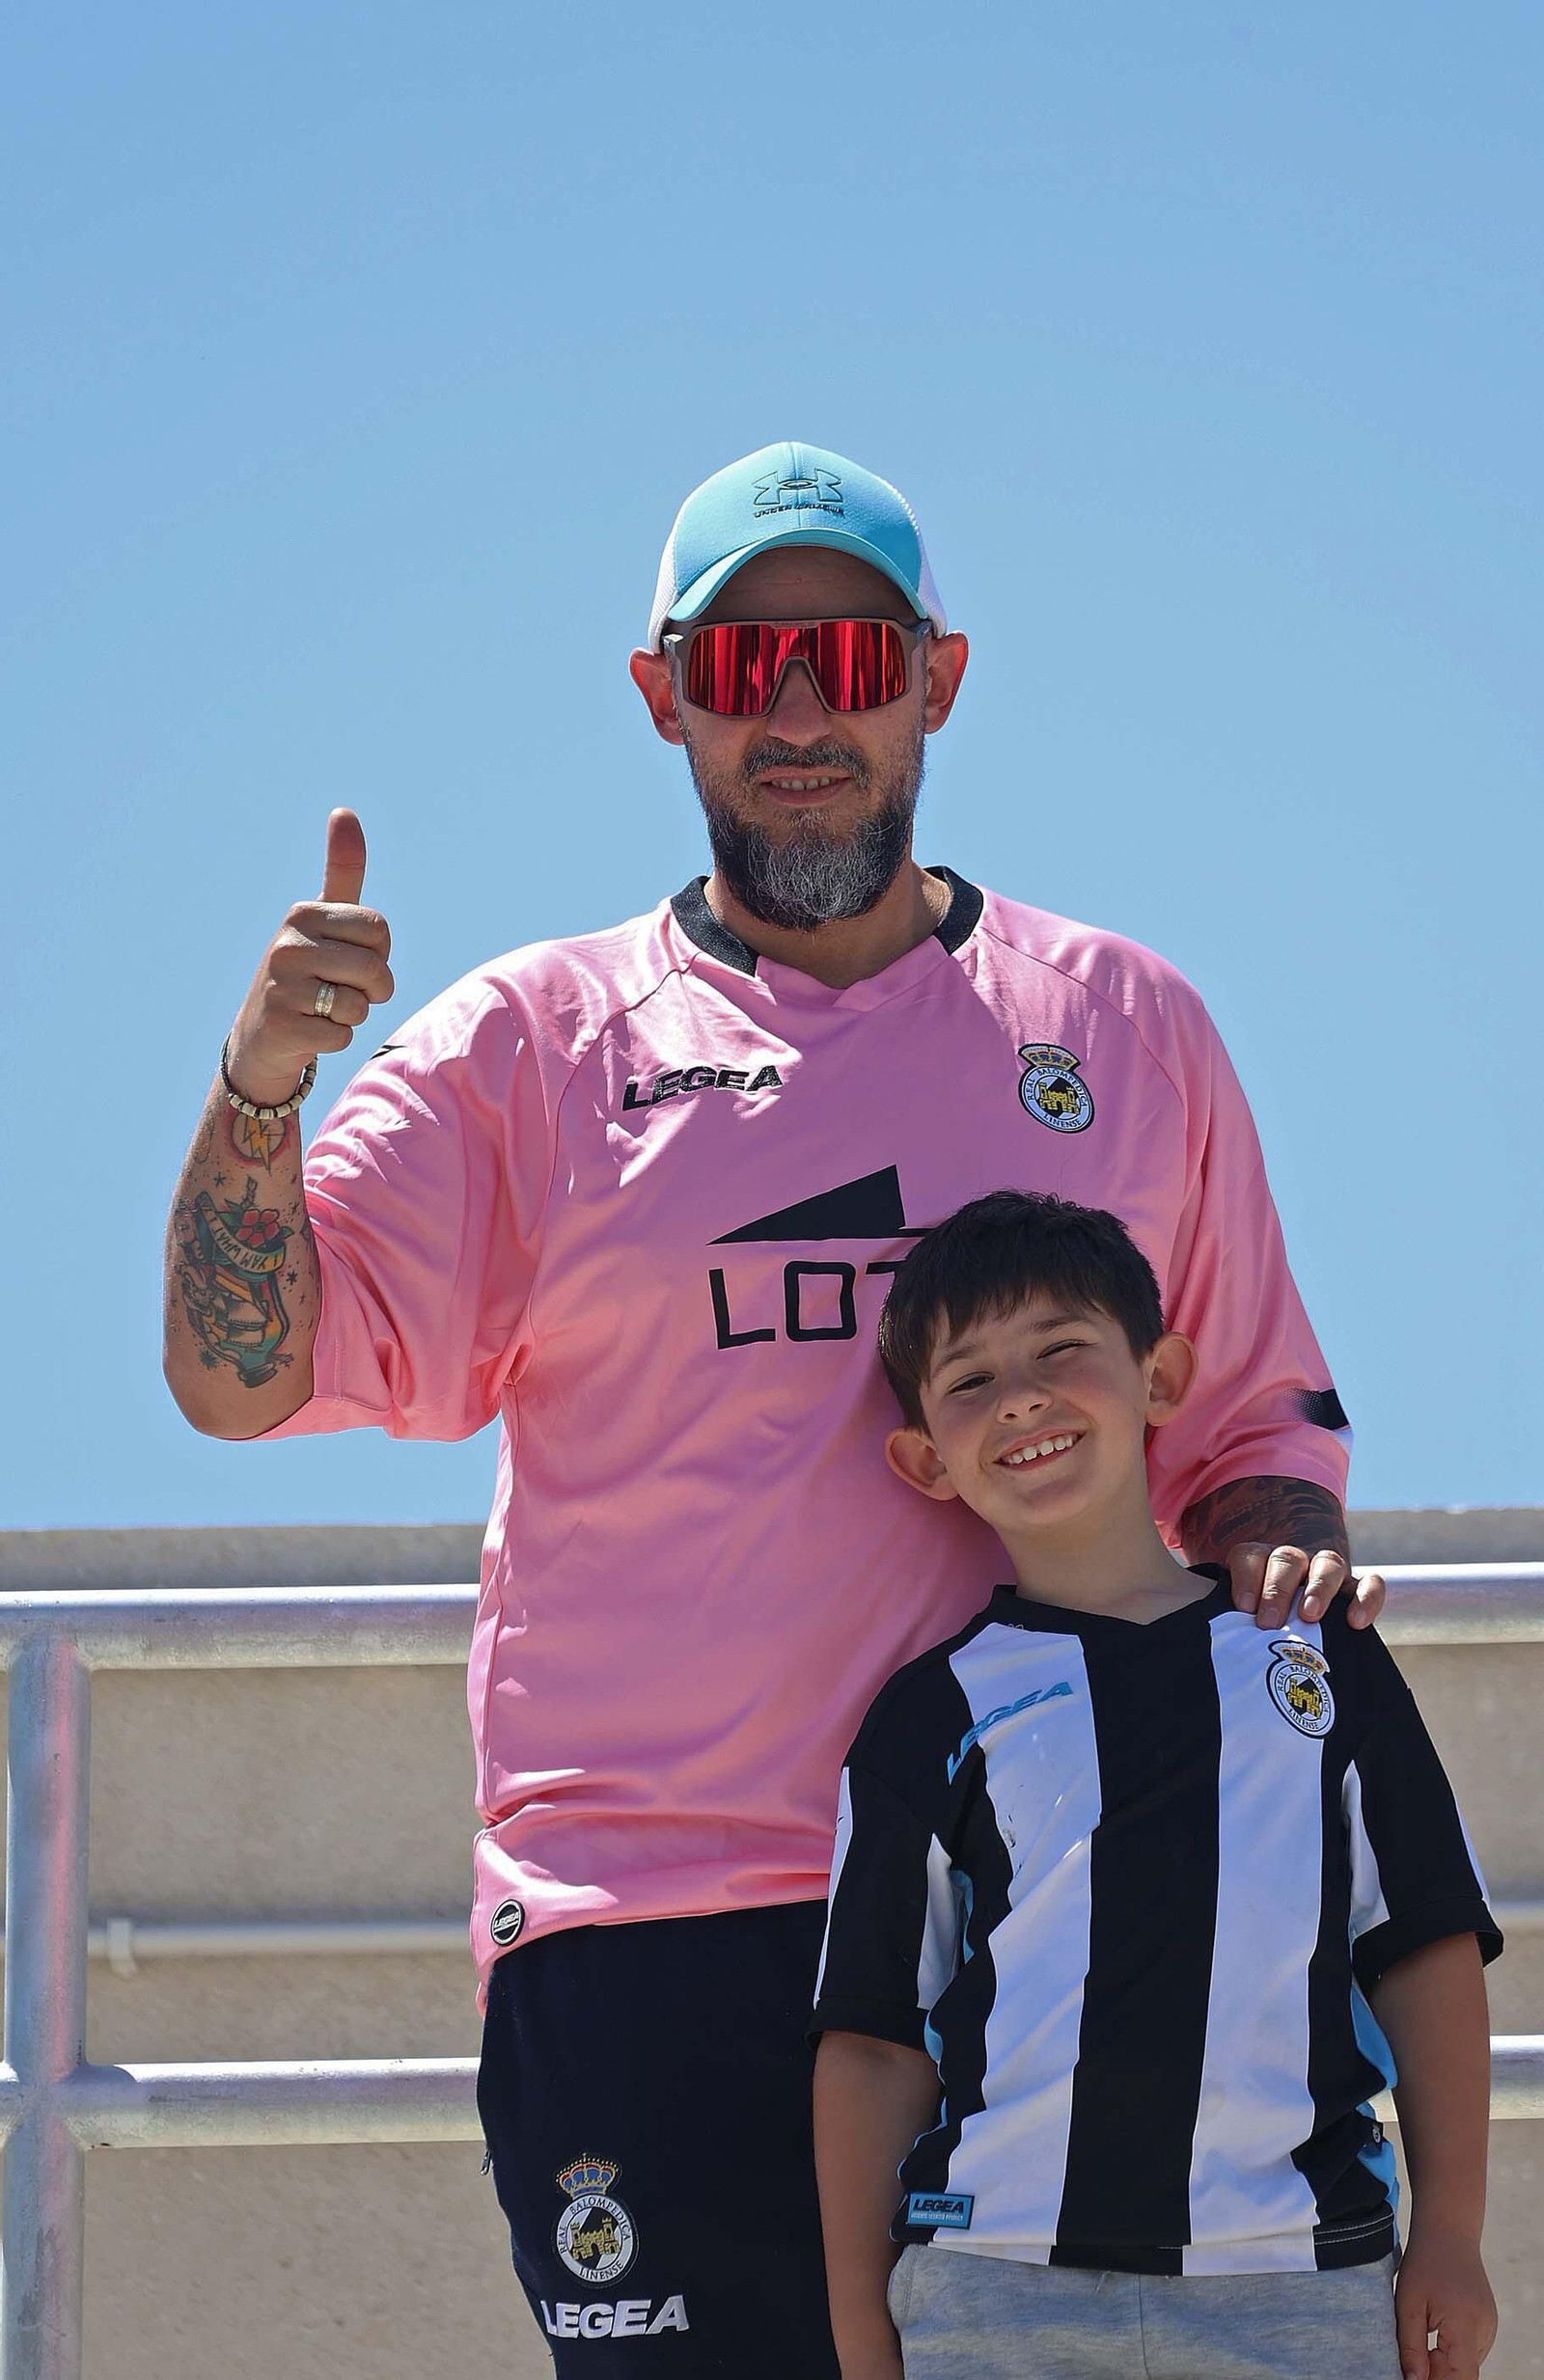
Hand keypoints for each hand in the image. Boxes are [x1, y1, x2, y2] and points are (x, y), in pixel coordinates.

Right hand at [224, 810, 394, 1104]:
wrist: (262, 1035)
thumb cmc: (308, 972)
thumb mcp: (325, 921)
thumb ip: (342, 872)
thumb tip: (344, 811)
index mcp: (303, 913)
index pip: (380, 929)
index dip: (379, 951)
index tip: (351, 957)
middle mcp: (287, 944)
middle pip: (375, 968)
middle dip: (373, 988)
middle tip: (344, 990)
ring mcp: (281, 986)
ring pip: (360, 1005)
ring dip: (353, 1015)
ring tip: (323, 1009)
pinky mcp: (283, 1026)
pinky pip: (343, 1035)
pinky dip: (335, 1039)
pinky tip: (309, 1031)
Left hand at [1228, 1543, 1385, 1630]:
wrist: (1294, 1626)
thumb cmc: (1261, 1627)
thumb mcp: (1242, 1620)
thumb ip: (1232, 1622)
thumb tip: (1223, 1643)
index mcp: (1260, 1562)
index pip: (1250, 1556)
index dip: (1246, 1578)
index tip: (1243, 1607)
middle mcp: (1294, 1563)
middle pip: (1286, 1559)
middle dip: (1277, 1589)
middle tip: (1269, 1622)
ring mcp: (1326, 1573)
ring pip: (1327, 1563)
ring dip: (1317, 1588)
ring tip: (1309, 1616)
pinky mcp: (1355, 1590)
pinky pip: (1370, 1584)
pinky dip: (1366, 1598)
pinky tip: (1356, 1622)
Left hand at [1394, 2225, 1496, 2378]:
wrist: (1448, 2230)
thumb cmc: (1424, 2263)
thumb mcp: (1408, 2304)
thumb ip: (1411, 2348)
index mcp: (1466, 2325)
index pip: (1461, 2377)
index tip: (1416, 2377)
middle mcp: (1484, 2329)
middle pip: (1463, 2372)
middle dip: (1437, 2373)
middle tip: (1412, 2357)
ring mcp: (1490, 2326)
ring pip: (1467, 2363)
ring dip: (1444, 2363)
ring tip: (1423, 2333)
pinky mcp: (1488, 2322)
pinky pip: (1471, 2349)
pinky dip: (1453, 2351)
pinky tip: (1435, 2329)